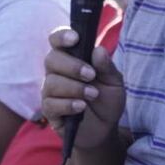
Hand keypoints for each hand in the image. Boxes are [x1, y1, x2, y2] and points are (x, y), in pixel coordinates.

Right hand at [42, 28, 124, 149]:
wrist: (105, 128)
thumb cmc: (107, 100)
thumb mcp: (114, 82)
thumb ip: (107, 67)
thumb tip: (98, 50)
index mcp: (71, 58)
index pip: (57, 40)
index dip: (62, 36)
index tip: (75, 38)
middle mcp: (57, 72)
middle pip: (52, 59)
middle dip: (72, 66)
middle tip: (91, 75)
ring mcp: (51, 91)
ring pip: (51, 82)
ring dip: (74, 87)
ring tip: (92, 95)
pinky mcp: (49, 111)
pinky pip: (50, 103)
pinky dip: (67, 104)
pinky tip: (81, 107)